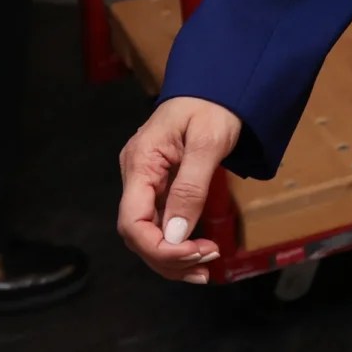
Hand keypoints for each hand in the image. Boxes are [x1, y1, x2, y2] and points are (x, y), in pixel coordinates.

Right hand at [117, 96, 244, 282]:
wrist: (218, 83)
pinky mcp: (159, 184)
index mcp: (140, 162)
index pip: (132, 221)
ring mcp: (145, 181)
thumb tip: (177, 234)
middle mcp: (136, 175)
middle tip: (206, 264)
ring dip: (172, 257)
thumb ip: (191, 187)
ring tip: (204, 267)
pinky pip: (161, 221)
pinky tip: (195, 253)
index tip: (194, 253)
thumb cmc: (214, 104)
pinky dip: (177, 242)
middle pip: (137, 233)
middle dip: (168, 257)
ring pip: (147, 233)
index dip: (159, 248)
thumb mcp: (208, 142)